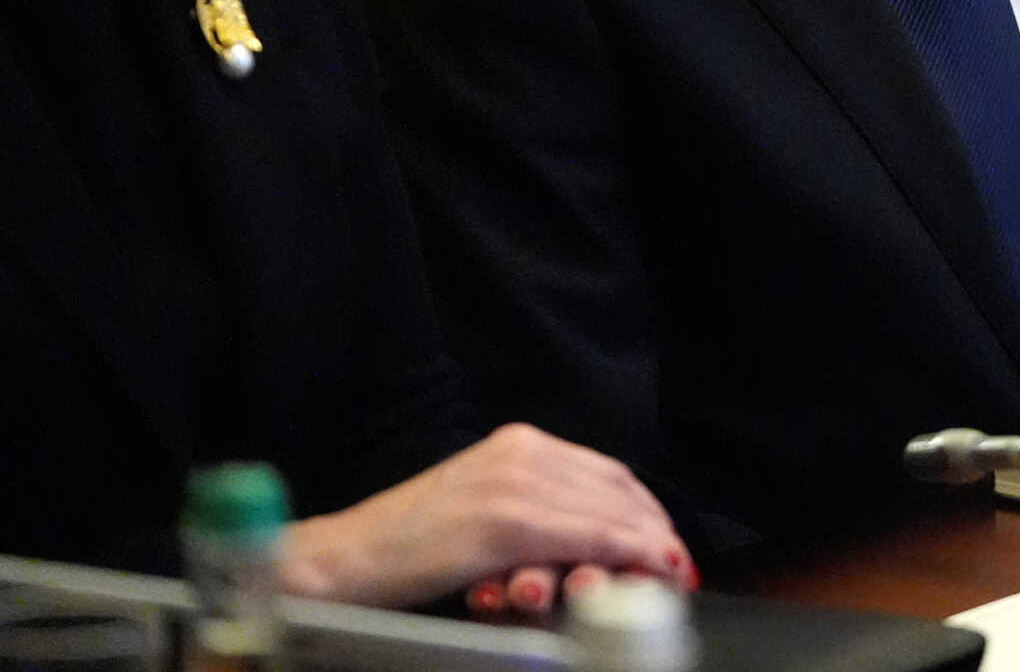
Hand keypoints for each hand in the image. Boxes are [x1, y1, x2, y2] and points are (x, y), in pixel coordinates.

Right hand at [275, 424, 689, 609]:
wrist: (341, 562)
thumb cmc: (407, 549)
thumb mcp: (482, 512)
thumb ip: (536, 512)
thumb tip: (595, 543)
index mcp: (517, 444)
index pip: (605, 472)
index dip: (644, 509)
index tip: (666, 542)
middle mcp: (521, 452)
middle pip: (616, 487)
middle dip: (655, 528)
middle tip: (678, 566)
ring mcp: (512, 483)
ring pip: (608, 510)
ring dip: (647, 544)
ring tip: (667, 574)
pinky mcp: (502, 521)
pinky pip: (584, 533)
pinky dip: (625, 551)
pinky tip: (645, 568)